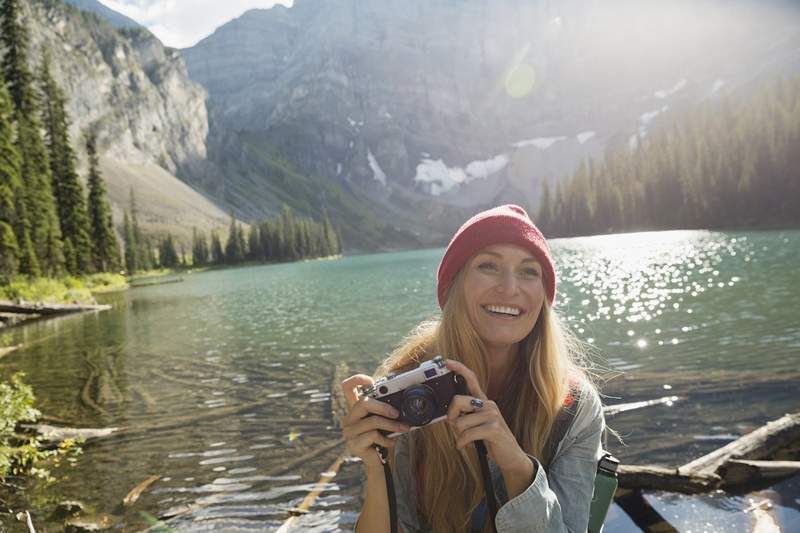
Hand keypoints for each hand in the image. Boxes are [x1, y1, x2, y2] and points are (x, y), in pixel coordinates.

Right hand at [340, 374, 410, 469]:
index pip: (347, 387)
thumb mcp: (383, 422)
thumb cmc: (381, 438)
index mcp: (355, 410)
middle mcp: (349, 419)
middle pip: (363, 403)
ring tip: (403, 429)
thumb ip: (385, 411)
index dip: (357, 380)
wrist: (378, 462)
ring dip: (392, 425)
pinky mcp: (353, 444)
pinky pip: (373, 435)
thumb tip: (402, 403)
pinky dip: (386, 439)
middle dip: (383, 407)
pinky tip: (391, 443)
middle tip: (397, 413)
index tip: (372, 381)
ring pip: (372, 421)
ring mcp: (349, 432)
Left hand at [444, 360, 530, 475]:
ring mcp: (492, 415)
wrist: (510, 455)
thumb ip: (466, 415)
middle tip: (454, 427)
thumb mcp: (477, 424)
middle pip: (457, 400)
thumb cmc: (490, 439)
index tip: (447, 362)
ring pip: (460, 422)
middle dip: (450, 416)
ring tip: (465, 439)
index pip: (471, 379)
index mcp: (483, 401)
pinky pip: (467, 434)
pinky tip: (464, 446)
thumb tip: (448, 414)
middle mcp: (488, 404)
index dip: (459, 368)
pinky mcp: (494, 428)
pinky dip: (461, 443)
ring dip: (458, 435)